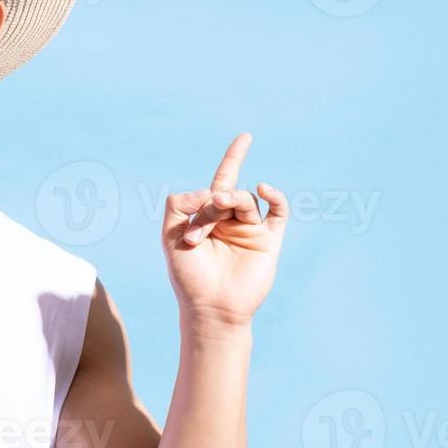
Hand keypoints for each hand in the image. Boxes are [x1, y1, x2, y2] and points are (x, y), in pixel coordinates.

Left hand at [161, 132, 288, 328]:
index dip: (233, 159)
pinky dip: (276, 198)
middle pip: (226, 192)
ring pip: (245, 200)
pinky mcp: (268, 241)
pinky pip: (278, 213)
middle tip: (202, 221)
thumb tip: (207, 191)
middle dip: (212, 202)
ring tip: (214, 218)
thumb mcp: (169, 236)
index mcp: (207, 218)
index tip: (246, 137)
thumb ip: (178, 205)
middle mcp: (230, 221)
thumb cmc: (188, 277)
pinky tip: (265, 188)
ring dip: (230, 203)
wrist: (211, 309)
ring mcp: (250, 230)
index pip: (219, 182)